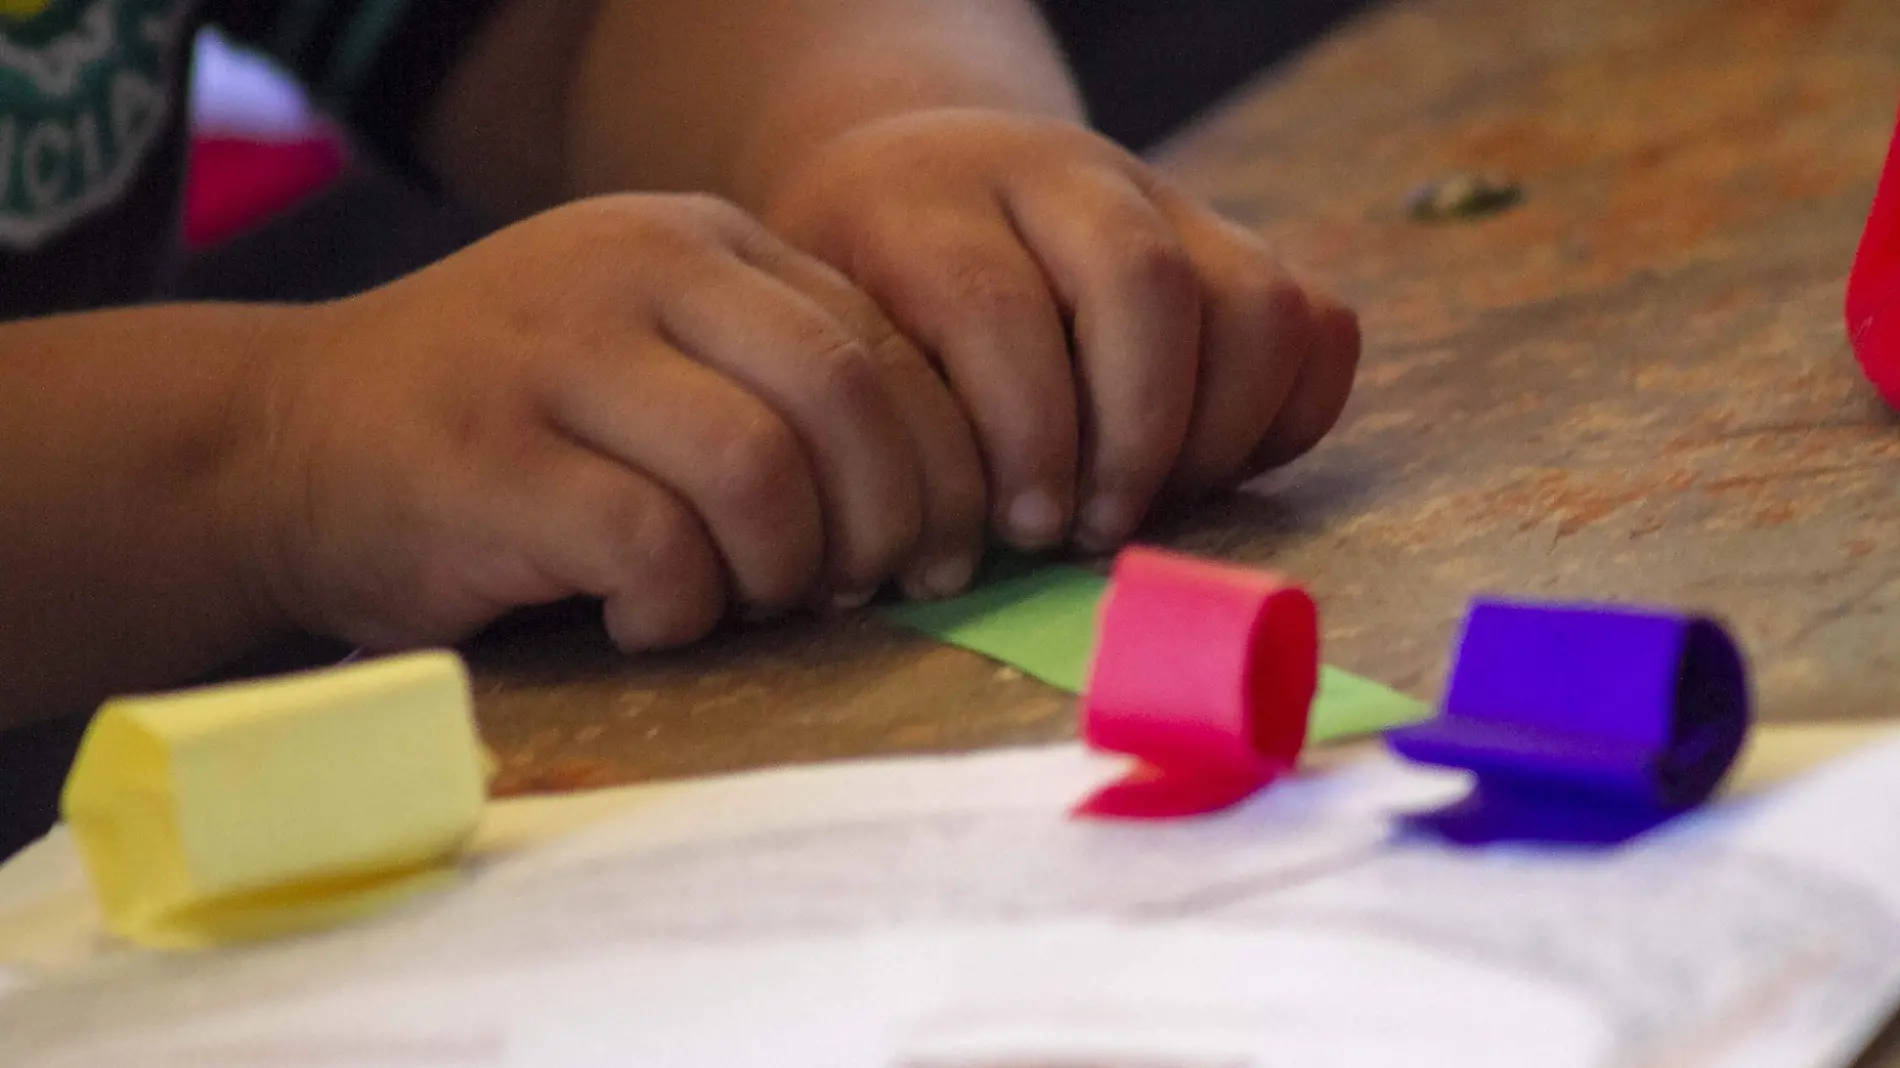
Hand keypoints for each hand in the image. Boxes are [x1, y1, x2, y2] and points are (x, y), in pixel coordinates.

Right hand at [242, 194, 987, 653]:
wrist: (281, 440)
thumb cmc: (503, 426)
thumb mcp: (650, 358)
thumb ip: (775, 389)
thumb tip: (940, 509)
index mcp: (700, 242)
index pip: (886, 342)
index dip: (945, 464)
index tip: (939, 552)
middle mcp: (638, 269)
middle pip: (848, 398)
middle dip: (890, 521)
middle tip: (859, 590)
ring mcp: (558, 355)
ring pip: (763, 471)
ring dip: (784, 570)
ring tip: (741, 602)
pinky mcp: (493, 460)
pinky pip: (655, 547)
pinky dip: (680, 609)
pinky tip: (645, 621)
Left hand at [761, 108, 1360, 551]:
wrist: (918, 175)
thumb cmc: (867, 304)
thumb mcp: (839, 342)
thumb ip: (892, 424)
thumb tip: (953, 564)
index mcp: (926, 203)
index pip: (996, 307)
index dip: (1023, 436)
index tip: (1021, 530)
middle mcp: (1056, 175)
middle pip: (1144, 283)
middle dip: (1133, 437)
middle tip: (1093, 531)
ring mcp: (1159, 199)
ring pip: (1256, 299)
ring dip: (1219, 435)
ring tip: (1152, 504)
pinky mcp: (1232, 240)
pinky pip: (1318, 323)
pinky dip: (1288, 415)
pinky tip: (1208, 469)